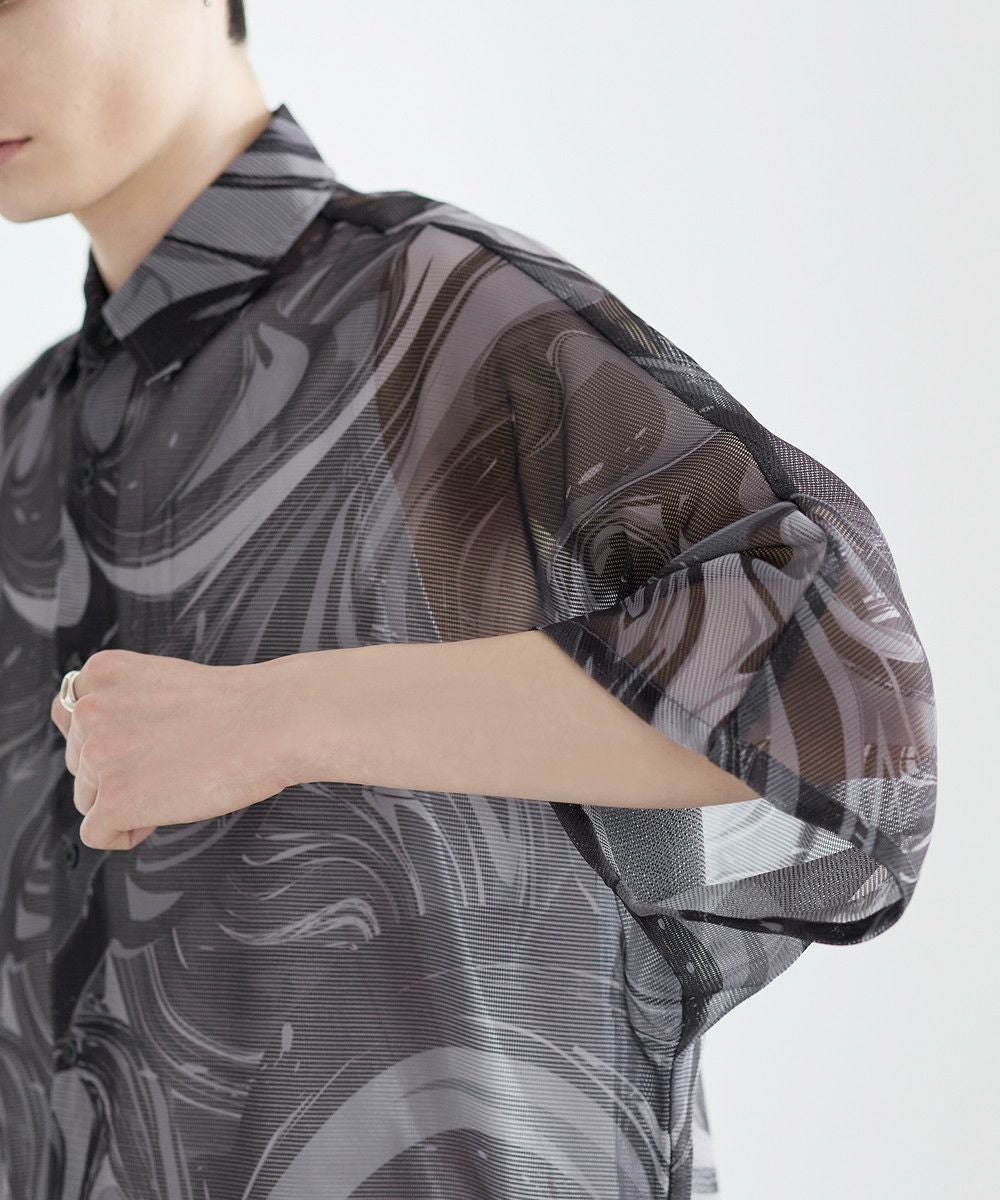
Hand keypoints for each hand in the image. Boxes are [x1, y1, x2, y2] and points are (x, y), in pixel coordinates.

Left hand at [49, 649, 296, 851]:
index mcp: (101, 674)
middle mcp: (89, 710)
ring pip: (90, 800)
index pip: (74, 721)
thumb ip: (112, 700)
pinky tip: (163, 812)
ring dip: (129, 800)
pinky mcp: (115, 799)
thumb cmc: (235, 706)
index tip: (147, 742)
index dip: (113, 740)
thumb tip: (73, 726)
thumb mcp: (159, 680)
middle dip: (121, 772)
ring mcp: (99, 755)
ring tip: (177, 781)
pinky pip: (98, 834)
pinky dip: (128, 833)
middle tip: (174, 761)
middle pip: (82, 765)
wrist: (273, 721)